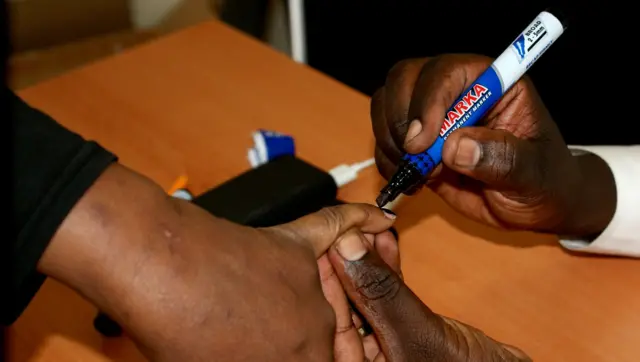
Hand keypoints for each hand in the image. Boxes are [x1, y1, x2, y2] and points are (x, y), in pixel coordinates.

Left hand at [39, 164, 395, 360]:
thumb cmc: (175, 328)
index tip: (303, 349)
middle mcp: (321, 326)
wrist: (156, 268)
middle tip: (267, 332)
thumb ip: (258, 361)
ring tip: (270, 305)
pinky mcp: (295, 243)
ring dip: (324, 297)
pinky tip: (381, 219)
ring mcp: (311, 281)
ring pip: (333, 292)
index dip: (322, 355)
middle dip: (310, 341)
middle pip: (336, 337)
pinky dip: (359, 220)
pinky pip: (337, 228)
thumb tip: (272, 351)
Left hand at [325, 229, 530, 361]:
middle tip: (345, 226)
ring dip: (363, 258)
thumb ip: (380, 292)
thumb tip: (348, 247)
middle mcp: (362, 356)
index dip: (326, 273)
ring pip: (362, 293)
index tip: (328, 237)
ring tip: (365, 226)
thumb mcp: (417, 332)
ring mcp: (381, 341)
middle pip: (340, 302)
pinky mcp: (403, 326)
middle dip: (343, 261)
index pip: (324, 317)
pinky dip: (384, 268)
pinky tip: (382, 242)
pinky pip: (385, 293)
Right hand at [372, 54, 615, 235]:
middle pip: (405, 78)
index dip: (428, 100)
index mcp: (490, 83)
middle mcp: (456, 91)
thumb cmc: (544, 181)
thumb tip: (454, 147)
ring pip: (386, 104)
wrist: (532, 205)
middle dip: (400, 117)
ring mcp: (431, 115)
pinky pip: (384, 138)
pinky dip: (387, 161)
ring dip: (390, 140)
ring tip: (417, 174)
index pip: (447, 71)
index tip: (424, 141)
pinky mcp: (416, 141)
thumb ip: (501, 158)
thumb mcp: (534, 174)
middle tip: (413, 156)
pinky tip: (412, 182)